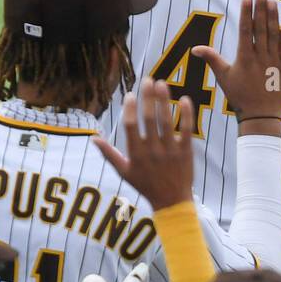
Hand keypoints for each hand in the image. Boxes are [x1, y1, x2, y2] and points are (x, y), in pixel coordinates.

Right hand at [93, 79, 195, 211]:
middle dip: (148, 98)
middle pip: (149, 120)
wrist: (172, 202)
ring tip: (162, 83)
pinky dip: (186, 115)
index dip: (130, 109)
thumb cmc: (146, 186)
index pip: (131, 127)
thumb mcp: (125, 173)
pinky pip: (187, 130)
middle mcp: (152, 151)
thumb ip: (109, 154)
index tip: (131, 95)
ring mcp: (170, 151)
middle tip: (148, 79)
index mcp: (136, 155)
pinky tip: (185, 99)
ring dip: (164, 101)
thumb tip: (93, 138)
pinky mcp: (186, 152)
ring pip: (166, 122)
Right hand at [192, 0, 280, 131]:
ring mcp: (274, 61)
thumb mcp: (224, 78)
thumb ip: (212, 59)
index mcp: (244, 58)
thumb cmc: (240, 97)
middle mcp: (260, 57)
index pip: (245, 30)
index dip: (246, 13)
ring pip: (274, 34)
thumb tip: (195, 49)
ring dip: (273, 16)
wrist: (261, 116)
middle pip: (261, 28)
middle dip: (261, 8)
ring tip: (272, 0)